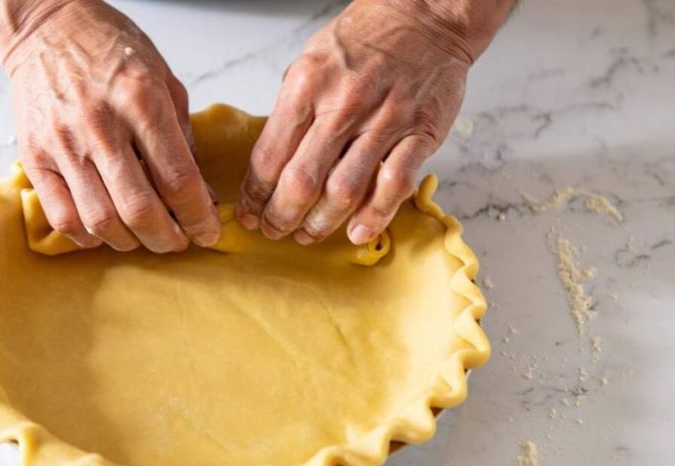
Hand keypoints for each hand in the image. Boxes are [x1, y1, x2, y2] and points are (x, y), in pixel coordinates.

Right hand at [0, 0, 219, 251]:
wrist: (46, 27)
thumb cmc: (108, 48)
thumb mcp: (162, 78)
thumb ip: (183, 137)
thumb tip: (200, 194)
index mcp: (140, 100)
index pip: (177, 178)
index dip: (198, 216)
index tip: (207, 231)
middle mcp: (100, 124)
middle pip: (140, 209)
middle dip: (167, 238)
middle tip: (178, 241)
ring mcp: (63, 143)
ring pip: (101, 221)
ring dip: (130, 241)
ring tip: (143, 236)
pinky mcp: (34, 156)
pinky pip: (63, 216)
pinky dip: (88, 236)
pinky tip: (105, 230)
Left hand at [238, 0, 510, 244]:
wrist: (425, 14)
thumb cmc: (364, 39)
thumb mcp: (310, 62)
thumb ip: (293, 110)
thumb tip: (271, 159)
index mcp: (307, 86)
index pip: (269, 156)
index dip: (254, 195)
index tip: (248, 213)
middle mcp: (342, 105)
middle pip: (300, 181)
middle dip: (280, 217)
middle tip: (273, 231)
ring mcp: (384, 121)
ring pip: (343, 190)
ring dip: (320, 223)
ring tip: (308, 234)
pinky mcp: (419, 133)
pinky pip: (393, 184)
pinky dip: (374, 216)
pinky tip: (357, 233)